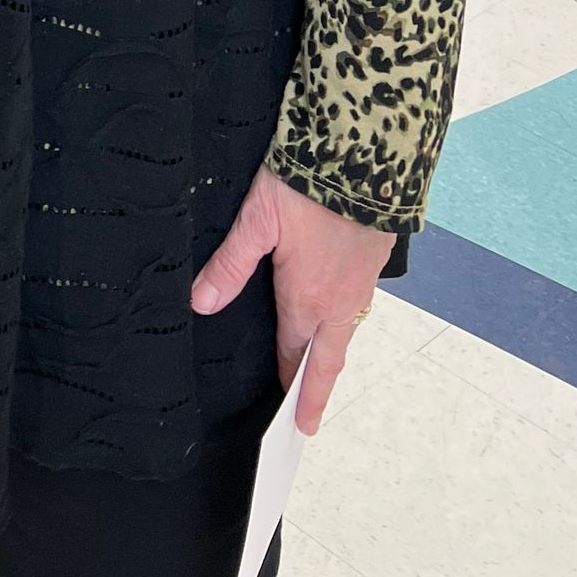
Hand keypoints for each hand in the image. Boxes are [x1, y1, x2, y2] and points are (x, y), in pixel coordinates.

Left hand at [191, 166, 394, 435]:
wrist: (367, 152)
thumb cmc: (308, 184)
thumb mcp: (258, 220)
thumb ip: (230, 264)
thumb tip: (201, 303)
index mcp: (309, 299)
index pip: (293, 355)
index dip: (288, 385)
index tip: (289, 419)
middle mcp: (340, 301)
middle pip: (327, 358)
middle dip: (316, 392)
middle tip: (309, 424)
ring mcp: (363, 283)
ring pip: (344, 330)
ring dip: (330, 354)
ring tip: (317, 371)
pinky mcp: (376, 261)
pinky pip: (358, 304)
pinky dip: (344, 321)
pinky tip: (334, 313)